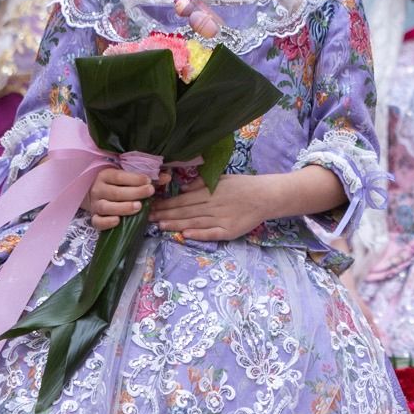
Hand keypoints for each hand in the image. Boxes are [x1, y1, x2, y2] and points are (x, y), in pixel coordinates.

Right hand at [87, 167, 167, 231]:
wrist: (98, 195)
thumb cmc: (119, 185)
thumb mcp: (130, 178)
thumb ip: (148, 178)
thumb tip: (167, 177)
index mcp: (106, 175)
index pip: (119, 176)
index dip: (134, 179)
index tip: (148, 181)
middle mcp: (98, 189)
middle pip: (115, 192)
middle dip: (134, 193)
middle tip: (149, 192)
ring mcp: (95, 205)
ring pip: (106, 207)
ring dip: (123, 208)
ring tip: (138, 207)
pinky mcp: (94, 218)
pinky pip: (97, 222)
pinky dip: (106, 222)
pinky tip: (118, 221)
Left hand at [150, 173, 274, 241]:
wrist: (266, 196)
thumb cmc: (243, 186)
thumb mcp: (222, 178)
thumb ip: (202, 182)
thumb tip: (183, 187)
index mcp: (209, 192)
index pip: (183, 199)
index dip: (166, 204)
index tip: (152, 207)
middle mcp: (212, 205)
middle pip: (185, 211)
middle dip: (165, 215)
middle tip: (148, 219)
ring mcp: (220, 219)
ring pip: (194, 222)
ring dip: (176, 225)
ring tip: (160, 226)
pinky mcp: (229, 231)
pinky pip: (210, 233)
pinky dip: (198, 234)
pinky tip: (185, 235)